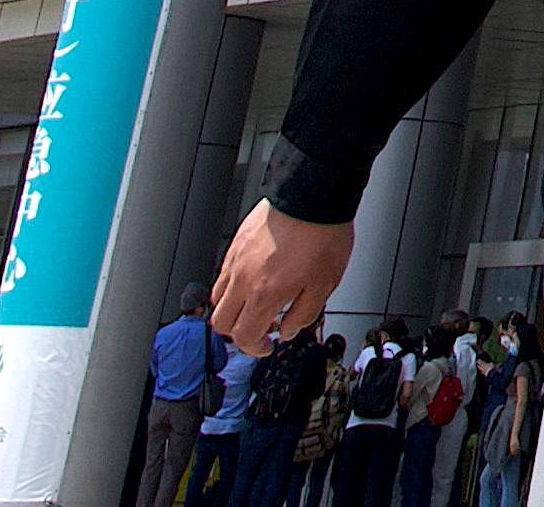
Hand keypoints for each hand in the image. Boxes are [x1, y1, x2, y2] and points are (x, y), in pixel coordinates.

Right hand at [210, 204, 352, 345]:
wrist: (314, 194)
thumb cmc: (322, 233)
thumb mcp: (325, 283)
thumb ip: (305, 313)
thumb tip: (291, 330)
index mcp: (265, 294)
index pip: (244, 336)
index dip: (255, 348)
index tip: (267, 346)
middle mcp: (243, 279)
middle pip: (221, 322)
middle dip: (238, 333)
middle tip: (259, 329)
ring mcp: (235, 260)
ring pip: (217, 298)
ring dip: (233, 309)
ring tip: (256, 304)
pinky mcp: (236, 243)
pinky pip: (223, 274)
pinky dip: (232, 286)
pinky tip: (254, 279)